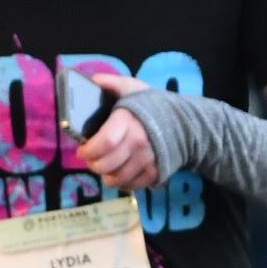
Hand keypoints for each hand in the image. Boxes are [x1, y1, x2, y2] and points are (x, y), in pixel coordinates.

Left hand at [76, 72, 157, 190]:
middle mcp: (139, 143)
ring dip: (105, 175)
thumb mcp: (132, 87)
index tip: (82, 149)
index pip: (103, 143)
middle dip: (92, 164)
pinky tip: (118, 173)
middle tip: (91, 159)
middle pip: (106, 165)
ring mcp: (148, 160)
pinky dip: (121, 183)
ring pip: (116, 179)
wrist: (184, 123)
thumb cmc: (152, 105)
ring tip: (104, 166)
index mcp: (128, 121)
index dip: (88, 150)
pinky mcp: (154, 174)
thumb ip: (111, 83)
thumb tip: (93, 81)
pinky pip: (131, 186)